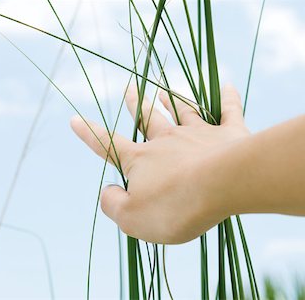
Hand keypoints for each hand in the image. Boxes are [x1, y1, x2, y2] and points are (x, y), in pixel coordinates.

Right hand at [71, 84, 249, 243]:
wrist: (223, 184)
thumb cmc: (176, 205)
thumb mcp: (132, 218)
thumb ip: (113, 205)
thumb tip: (108, 191)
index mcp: (142, 160)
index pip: (109, 145)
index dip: (90, 134)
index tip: (75, 119)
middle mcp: (168, 140)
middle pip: (148, 118)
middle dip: (136, 104)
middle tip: (129, 89)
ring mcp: (199, 133)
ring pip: (183, 110)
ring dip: (172, 100)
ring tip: (163, 89)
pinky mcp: (229, 132)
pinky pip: (229, 110)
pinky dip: (228, 97)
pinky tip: (227, 85)